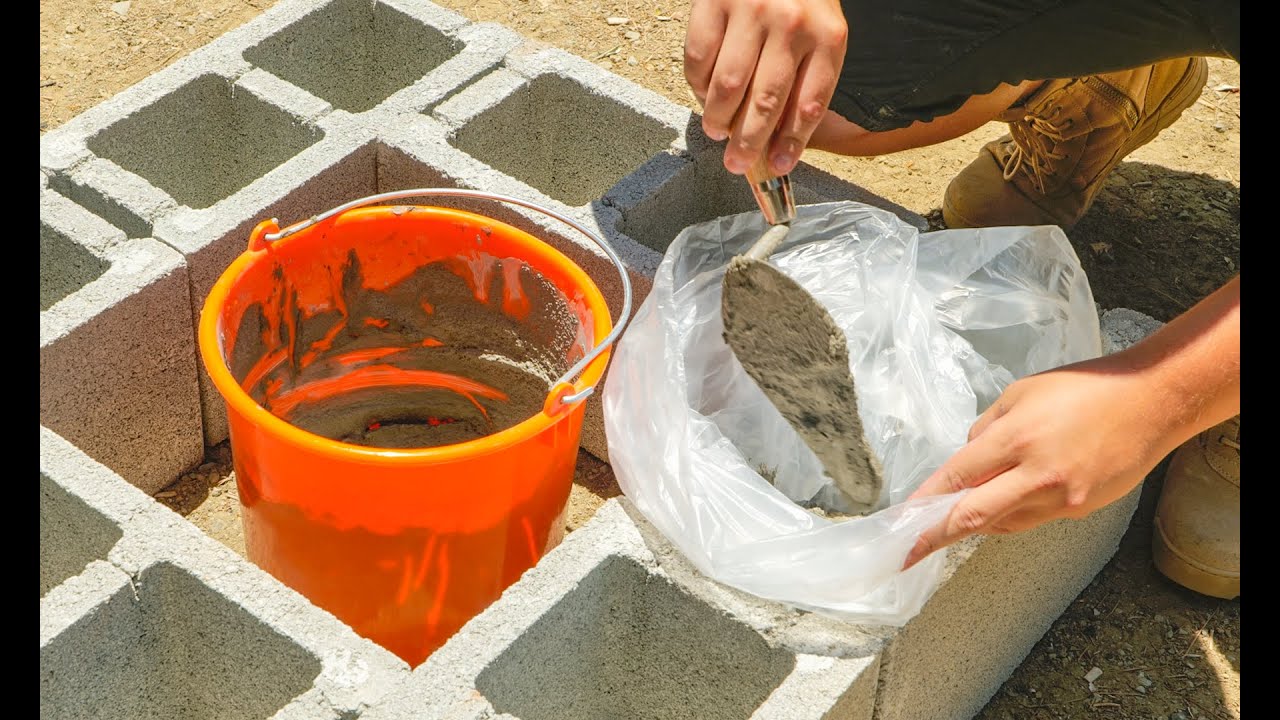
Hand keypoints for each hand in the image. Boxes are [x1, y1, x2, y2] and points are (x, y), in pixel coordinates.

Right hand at [684, 0, 847, 175]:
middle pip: (766, 101)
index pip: (810, 103)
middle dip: (750, 142)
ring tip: (717, 131)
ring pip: (728, 86)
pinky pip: (699, 59)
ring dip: (718, 118)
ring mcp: (750, 12)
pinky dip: (697, 85)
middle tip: (737, 164)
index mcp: (827, 37)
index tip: (780, 166)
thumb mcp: (820, 31)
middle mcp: (791, 25)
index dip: (793, 142)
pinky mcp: (714, 3)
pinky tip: (704, 93)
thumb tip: (778, 141)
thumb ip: (806, 79)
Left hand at [900, 357, 1182, 570]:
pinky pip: (1031, 519)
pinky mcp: (1081, 509)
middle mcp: (1036, 476)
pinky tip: (1000, 503)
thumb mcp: (1021, 394)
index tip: (901, 521)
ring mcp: (1062, 498)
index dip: (925, 502)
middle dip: (935, 536)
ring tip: (953, 517)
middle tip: (906, 552)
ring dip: (976, 521)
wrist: (1152, 401)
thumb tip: (968, 459)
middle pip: (974, 516)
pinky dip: (1009, 514)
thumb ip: (988, 430)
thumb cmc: (1084, 387)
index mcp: (1016, 440)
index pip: (956, 478)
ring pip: (1003, 522)